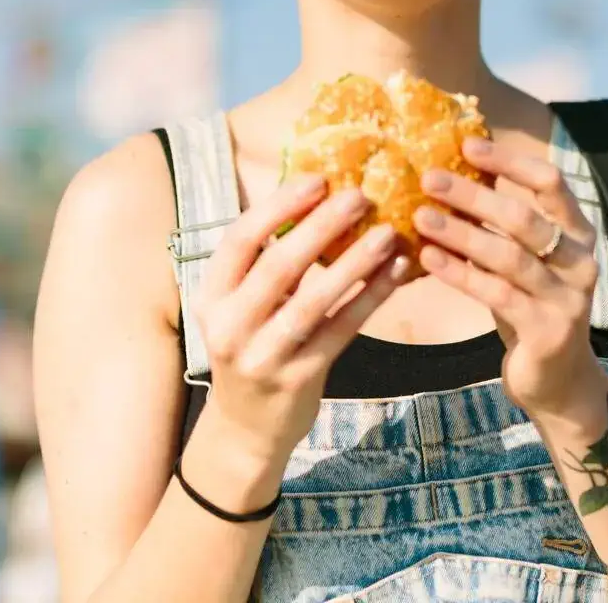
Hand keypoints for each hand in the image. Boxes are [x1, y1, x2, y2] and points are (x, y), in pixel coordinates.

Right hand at [191, 175, 414, 466]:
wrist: (246, 428)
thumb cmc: (251, 346)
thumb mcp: (239, 306)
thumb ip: (264, 264)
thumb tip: (316, 200)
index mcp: (212, 297)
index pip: (239, 240)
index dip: (278, 206)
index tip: (317, 179)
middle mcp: (230, 326)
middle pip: (278, 266)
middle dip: (321, 225)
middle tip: (359, 195)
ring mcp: (263, 356)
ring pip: (314, 300)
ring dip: (354, 262)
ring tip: (386, 232)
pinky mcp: (298, 378)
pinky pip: (341, 330)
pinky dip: (370, 298)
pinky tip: (395, 272)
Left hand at [413, 134, 607, 424]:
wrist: (557, 381)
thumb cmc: (531, 306)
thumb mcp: (522, 260)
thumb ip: (501, 226)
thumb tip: (450, 174)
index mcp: (578, 233)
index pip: (551, 182)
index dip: (510, 161)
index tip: (467, 145)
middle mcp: (581, 261)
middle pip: (523, 217)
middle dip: (474, 195)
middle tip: (429, 178)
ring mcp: (569, 298)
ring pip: (509, 256)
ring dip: (461, 233)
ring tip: (420, 215)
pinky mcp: (549, 331)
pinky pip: (498, 295)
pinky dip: (461, 274)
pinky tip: (429, 259)